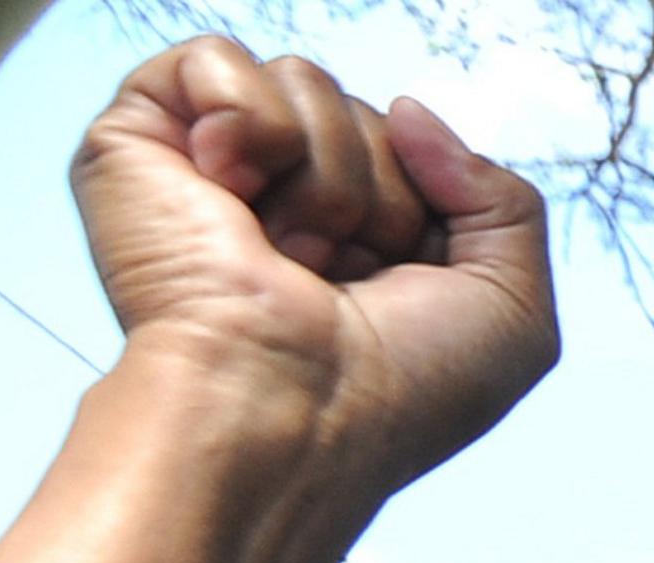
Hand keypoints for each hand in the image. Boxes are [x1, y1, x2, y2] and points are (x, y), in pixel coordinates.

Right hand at [73, 37, 556, 484]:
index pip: (417, 151)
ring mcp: (214, 170)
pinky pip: (216, 56)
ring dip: (324, 175)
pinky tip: (230, 193)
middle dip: (378, 194)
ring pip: (304, 79)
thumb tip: (407, 110)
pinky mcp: (140, 142)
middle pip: (367, 112)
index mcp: (362, 241)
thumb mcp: (513, 311)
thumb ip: (504, 200)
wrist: (291, 415)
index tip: (401, 282)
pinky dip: (247, 121)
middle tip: (337, 276)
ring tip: (289, 254)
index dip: (428, 211)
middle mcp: (286, 202)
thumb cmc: (398, 392)